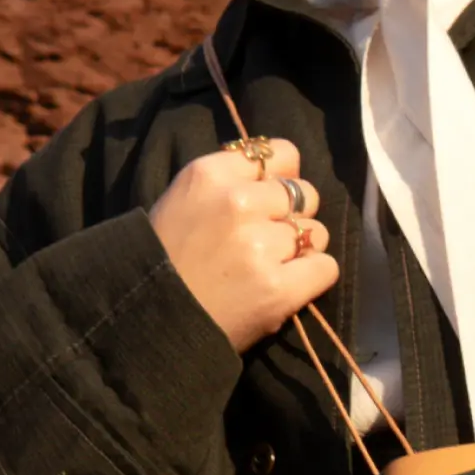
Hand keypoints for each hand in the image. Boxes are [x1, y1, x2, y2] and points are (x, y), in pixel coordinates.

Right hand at [148, 136, 340, 349]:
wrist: (149, 320)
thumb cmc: (166, 258)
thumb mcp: (185, 197)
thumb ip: (230, 179)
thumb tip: (282, 172)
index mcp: (210, 174)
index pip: (282, 153)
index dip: (281, 178)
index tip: (270, 200)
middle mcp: (237, 202)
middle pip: (304, 193)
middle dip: (292, 215)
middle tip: (266, 240)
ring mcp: (259, 246)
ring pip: (316, 232)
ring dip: (301, 250)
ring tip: (269, 267)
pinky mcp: (278, 288)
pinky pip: (325, 268)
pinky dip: (312, 278)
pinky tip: (286, 286)